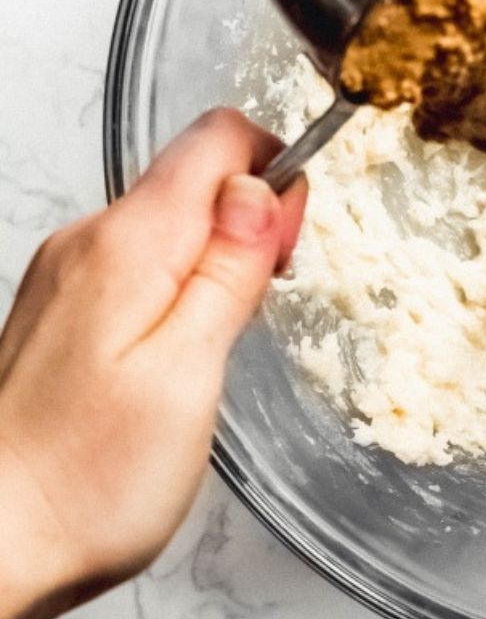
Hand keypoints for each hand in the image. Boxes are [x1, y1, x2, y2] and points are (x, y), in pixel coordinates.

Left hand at [0, 109, 304, 618]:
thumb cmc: (87, 479)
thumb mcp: (190, 370)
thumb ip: (230, 269)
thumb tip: (262, 188)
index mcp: (127, 244)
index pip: (217, 139)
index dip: (275, 172)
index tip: (290, 244)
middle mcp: (87, 245)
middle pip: (194, 177)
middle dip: (253, 223)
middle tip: (260, 308)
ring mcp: (67, 279)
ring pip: (170, 224)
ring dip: (218, 262)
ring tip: (220, 345)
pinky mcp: (62, 316)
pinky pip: (141, 268)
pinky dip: (181, 293)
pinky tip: (182, 359)